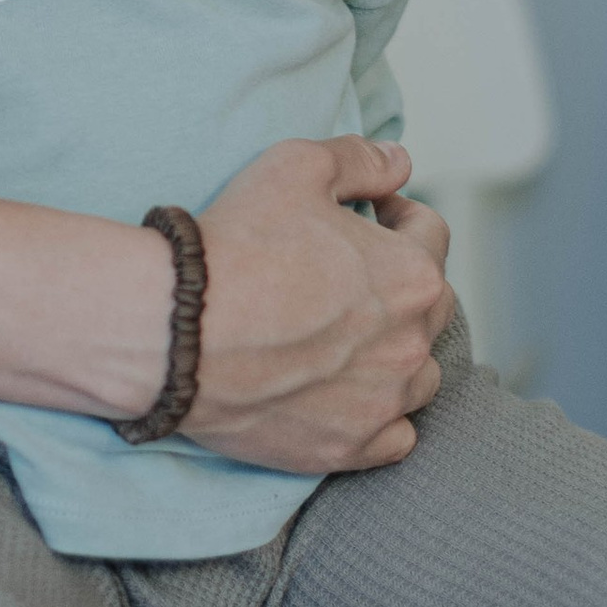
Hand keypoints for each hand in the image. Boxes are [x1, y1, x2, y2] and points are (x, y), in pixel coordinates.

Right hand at [186, 137, 453, 474]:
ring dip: (397, 354)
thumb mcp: (297, 167)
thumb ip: (360, 160)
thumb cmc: (235, 247)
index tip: (367, 217)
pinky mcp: (348, 446)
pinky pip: (395, 438)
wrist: (175, 333)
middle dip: (399, 283)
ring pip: (420, 376)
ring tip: (349, 340)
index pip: (431, 233)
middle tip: (349, 276)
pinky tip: (350, 396)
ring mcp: (383, 402)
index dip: (396, 215)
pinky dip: (382, 417)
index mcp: (412, 274)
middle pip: (431, 305)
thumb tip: (400, 162)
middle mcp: (412, 343)